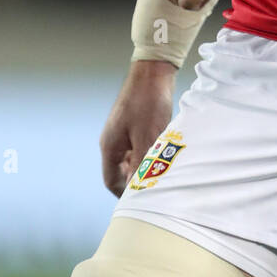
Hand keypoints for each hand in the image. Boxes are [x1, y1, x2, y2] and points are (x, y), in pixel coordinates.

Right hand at [99, 60, 176, 197]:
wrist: (153, 72)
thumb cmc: (148, 103)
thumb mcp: (146, 137)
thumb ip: (141, 164)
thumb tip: (139, 190)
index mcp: (110, 146)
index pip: (111, 181)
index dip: (125, 196)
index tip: (141, 204)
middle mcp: (114, 141)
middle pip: (121, 172)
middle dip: (136, 182)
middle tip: (156, 190)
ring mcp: (123, 133)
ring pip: (132, 160)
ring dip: (145, 167)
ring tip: (163, 174)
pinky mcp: (135, 125)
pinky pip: (140, 148)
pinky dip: (150, 154)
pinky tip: (165, 156)